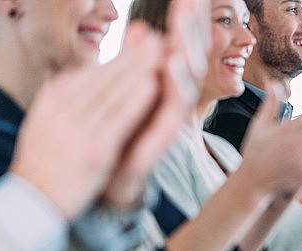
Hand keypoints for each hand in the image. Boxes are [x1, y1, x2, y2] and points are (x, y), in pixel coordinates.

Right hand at [9, 25, 165, 219]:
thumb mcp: (44, 122)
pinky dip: (135, 99)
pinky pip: (118, 118)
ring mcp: (79, 127)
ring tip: (161, 50)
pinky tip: (152, 85)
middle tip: (156, 37)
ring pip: (114, 91)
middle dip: (133, 54)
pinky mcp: (95, 148)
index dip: (119, 54)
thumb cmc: (43, 164)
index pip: (92, 71)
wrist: (32, 201)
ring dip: (139, 68)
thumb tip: (77, 76)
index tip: (139, 41)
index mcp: (54, 99)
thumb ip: (63, 99)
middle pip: (105, 75)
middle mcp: (64, 108)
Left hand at [103, 0, 211, 208]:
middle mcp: (173, 99)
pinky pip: (171, 109)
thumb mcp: (128, 91)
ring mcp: (170, 118)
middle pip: (190, 58)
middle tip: (190, 0)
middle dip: (191, 29)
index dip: (188, 21)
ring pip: (184, 81)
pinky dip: (173, 88)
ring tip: (181, 24)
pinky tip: (171, 64)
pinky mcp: (161, 139)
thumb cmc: (122, 134)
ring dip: (185, 51)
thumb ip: (137, 62)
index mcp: (165, 85)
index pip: (181, 45)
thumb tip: (145, 29)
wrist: (110, 181)